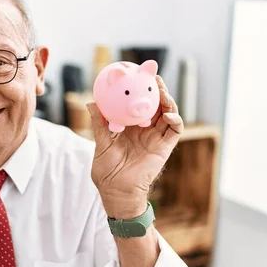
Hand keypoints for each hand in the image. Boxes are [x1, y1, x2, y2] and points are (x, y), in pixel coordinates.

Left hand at [87, 76, 183, 218]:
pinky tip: (168, 114)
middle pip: (156, 105)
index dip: (141, 90)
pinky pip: (175, 130)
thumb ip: (99, 123)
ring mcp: (156, 138)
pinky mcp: (165, 148)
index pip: (139, 104)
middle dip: (157, 90)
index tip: (138, 75)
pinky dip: (175, 119)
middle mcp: (146, 130)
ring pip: (168, 114)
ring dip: (168, 100)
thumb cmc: (106, 171)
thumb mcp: (101, 143)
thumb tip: (91, 102)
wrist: (116, 191)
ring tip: (162, 91)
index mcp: (131, 127)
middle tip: (153, 77)